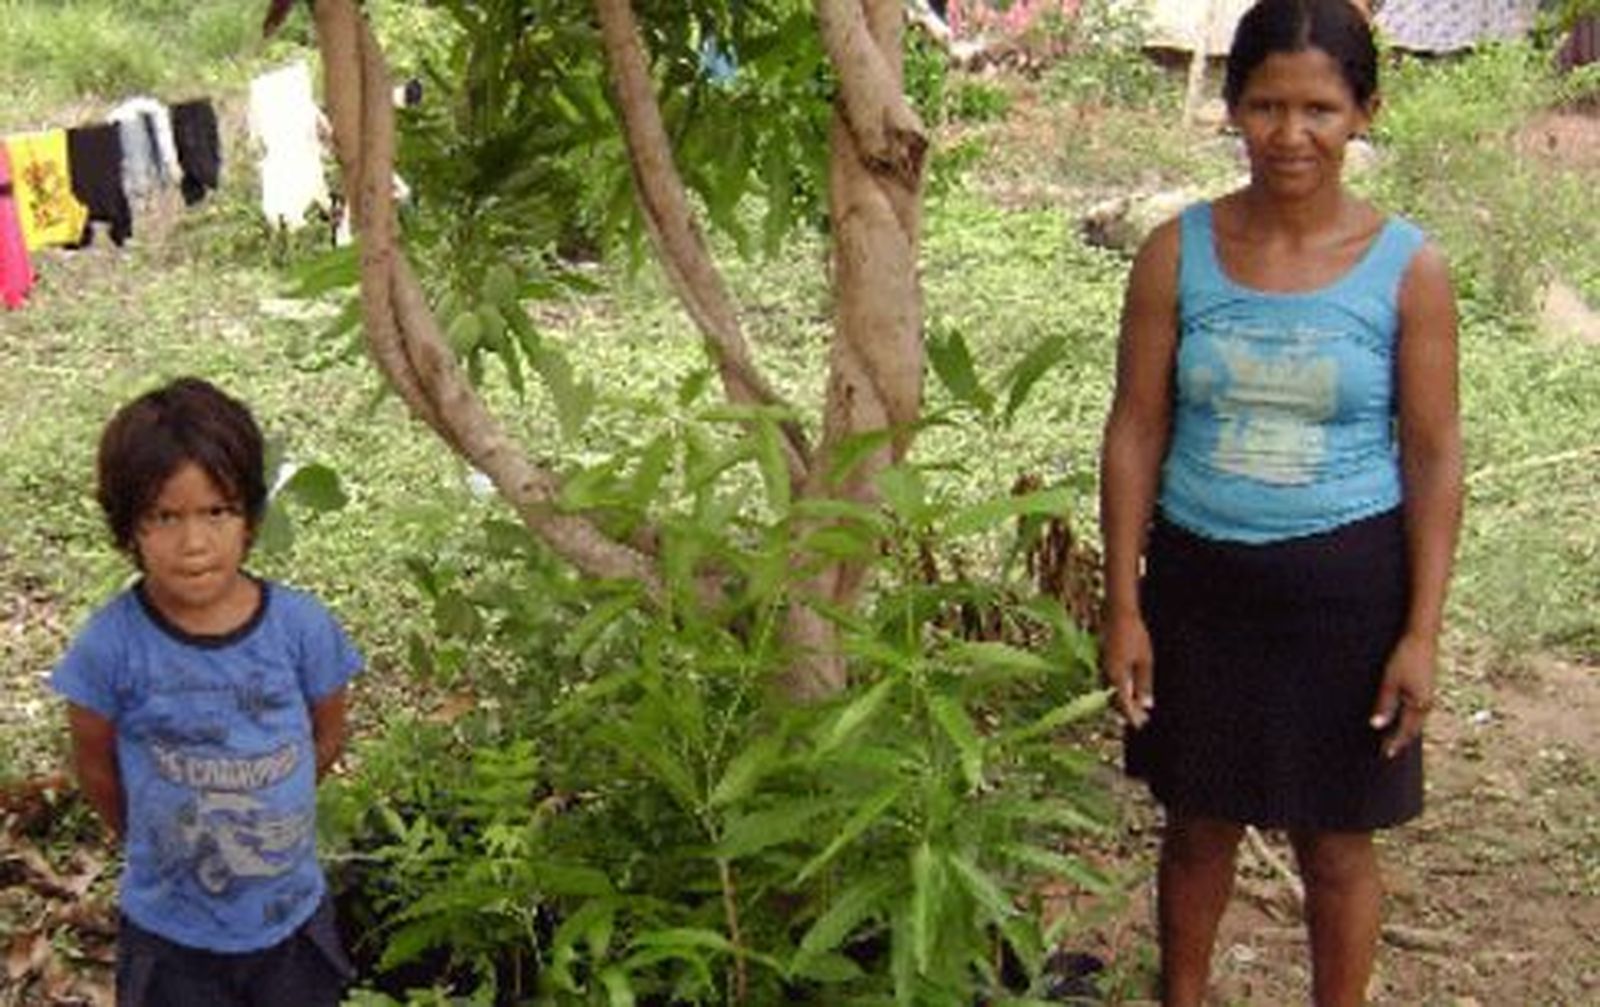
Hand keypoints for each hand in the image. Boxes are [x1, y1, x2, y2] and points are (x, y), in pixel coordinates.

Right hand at [1101, 608, 1154, 728]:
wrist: (1118, 613)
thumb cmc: (1134, 635)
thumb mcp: (1145, 661)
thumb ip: (1144, 684)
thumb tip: (1146, 705)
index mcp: (1117, 676)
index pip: (1123, 703)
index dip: (1131, 716)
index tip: (1141, 724)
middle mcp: (1106, 674)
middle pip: (1115, 700)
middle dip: (1127, 711)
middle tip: (1141, 720)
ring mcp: (1103, 667)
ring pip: (1110, 691)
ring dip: (1122, 701)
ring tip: (1136, 708)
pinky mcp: (1103, 661)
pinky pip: (1109, 682)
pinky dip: (1119, 690)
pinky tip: (1128, 689)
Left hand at [1369, 633, 1437, 757]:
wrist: (1423, 638)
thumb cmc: (1405, 658)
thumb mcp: (1390, 681)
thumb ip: (1385, 704)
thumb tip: (1376, 726)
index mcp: (1419, 705)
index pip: (1406, 731)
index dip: (1395, 743)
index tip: (1385, 754)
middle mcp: (1427, 703)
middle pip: (1413, 729)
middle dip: (1401, 740)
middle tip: (1387, 750)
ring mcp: (1428, 696)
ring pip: (1417, 720)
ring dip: (1406, 730)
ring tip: (1394, 738)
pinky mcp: (1426, 688)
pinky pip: (1418, 710)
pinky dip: (1410, 719)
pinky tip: (1403, 718)